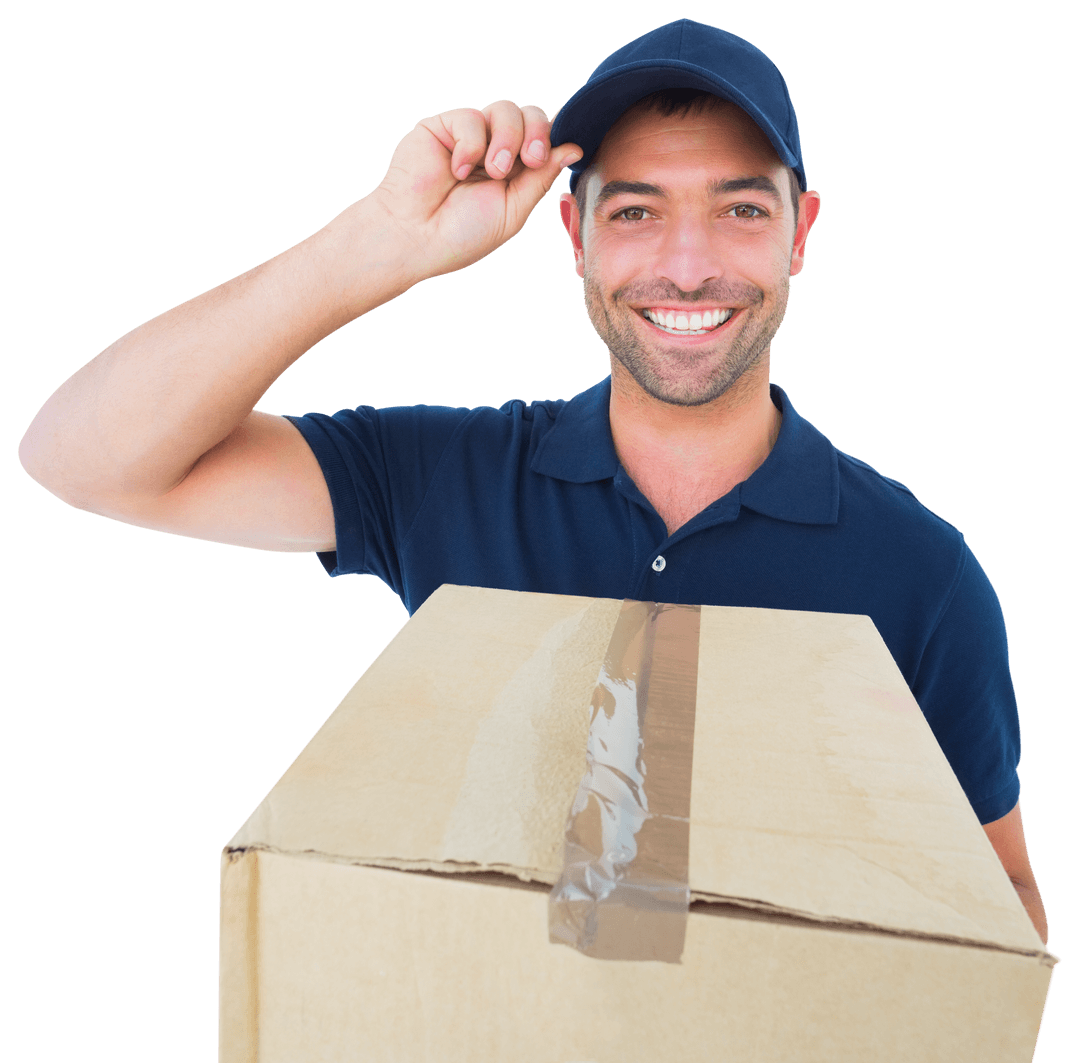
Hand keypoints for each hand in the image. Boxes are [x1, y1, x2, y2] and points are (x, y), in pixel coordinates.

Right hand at [370, 100, 581, 281]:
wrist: (415, 237)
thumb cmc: (462, 234)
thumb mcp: (513, 210)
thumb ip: (540, 178)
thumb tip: (573, 147)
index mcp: (515, 171)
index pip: (544, 139)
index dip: (554, 138)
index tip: (552, 155)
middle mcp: (495, 149)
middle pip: (531, 116)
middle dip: (537, 135)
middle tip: (530, 160)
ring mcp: (470, 136)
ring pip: (506, 109)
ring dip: (507, 140)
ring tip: (493, 171)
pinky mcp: (443, 126)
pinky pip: (472, 117)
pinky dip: (471, 145)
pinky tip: (457, 170)